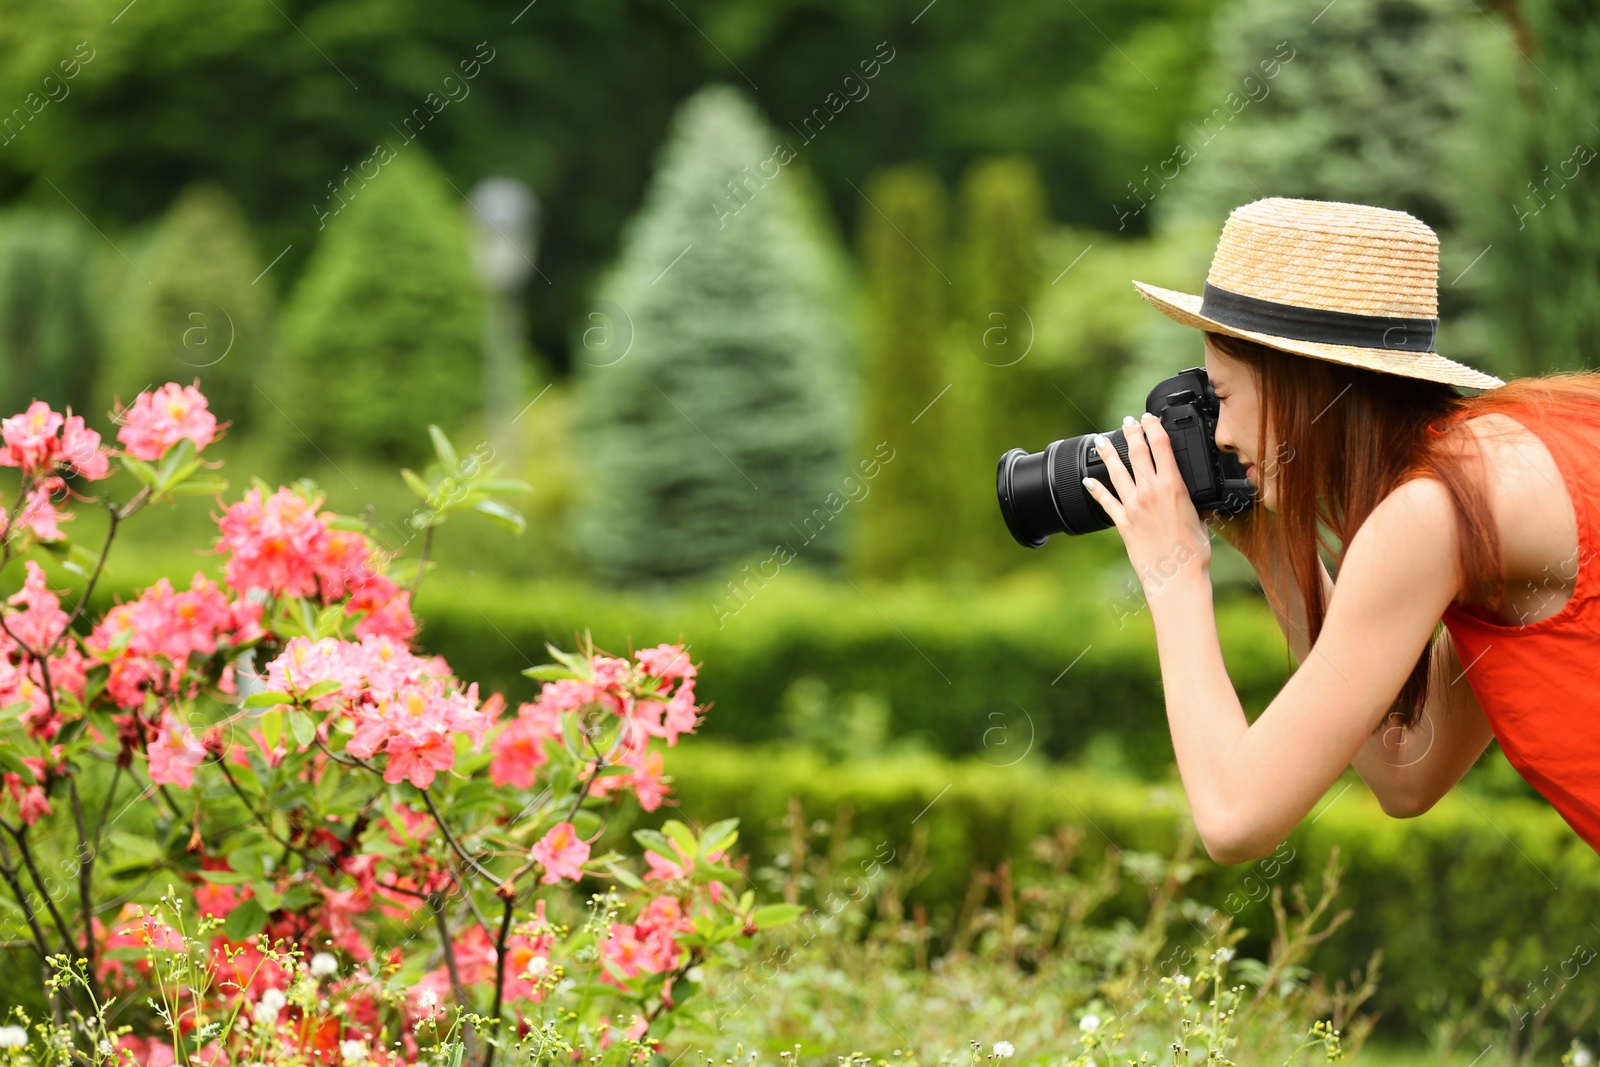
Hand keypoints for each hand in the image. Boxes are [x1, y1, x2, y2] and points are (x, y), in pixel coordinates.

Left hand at [1083, 413, 1212, 598]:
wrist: (1177, 577)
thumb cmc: (1194, 553)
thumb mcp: (1201, 518)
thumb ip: (1193, 503)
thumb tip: (1194, 500)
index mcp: (1174, 486)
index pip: (1161, 445)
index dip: (1153, 427)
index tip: (1149, 417)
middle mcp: (1150, 491)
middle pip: (1137, 452)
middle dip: (1132, 433)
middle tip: (1128, 421)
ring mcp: (1134, 506)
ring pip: (1116, 472)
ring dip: (1108, 454)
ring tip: (1101, 441)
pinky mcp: (1122, 523)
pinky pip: (1105, 501)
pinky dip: (1095, 490)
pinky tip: (1087, 481)